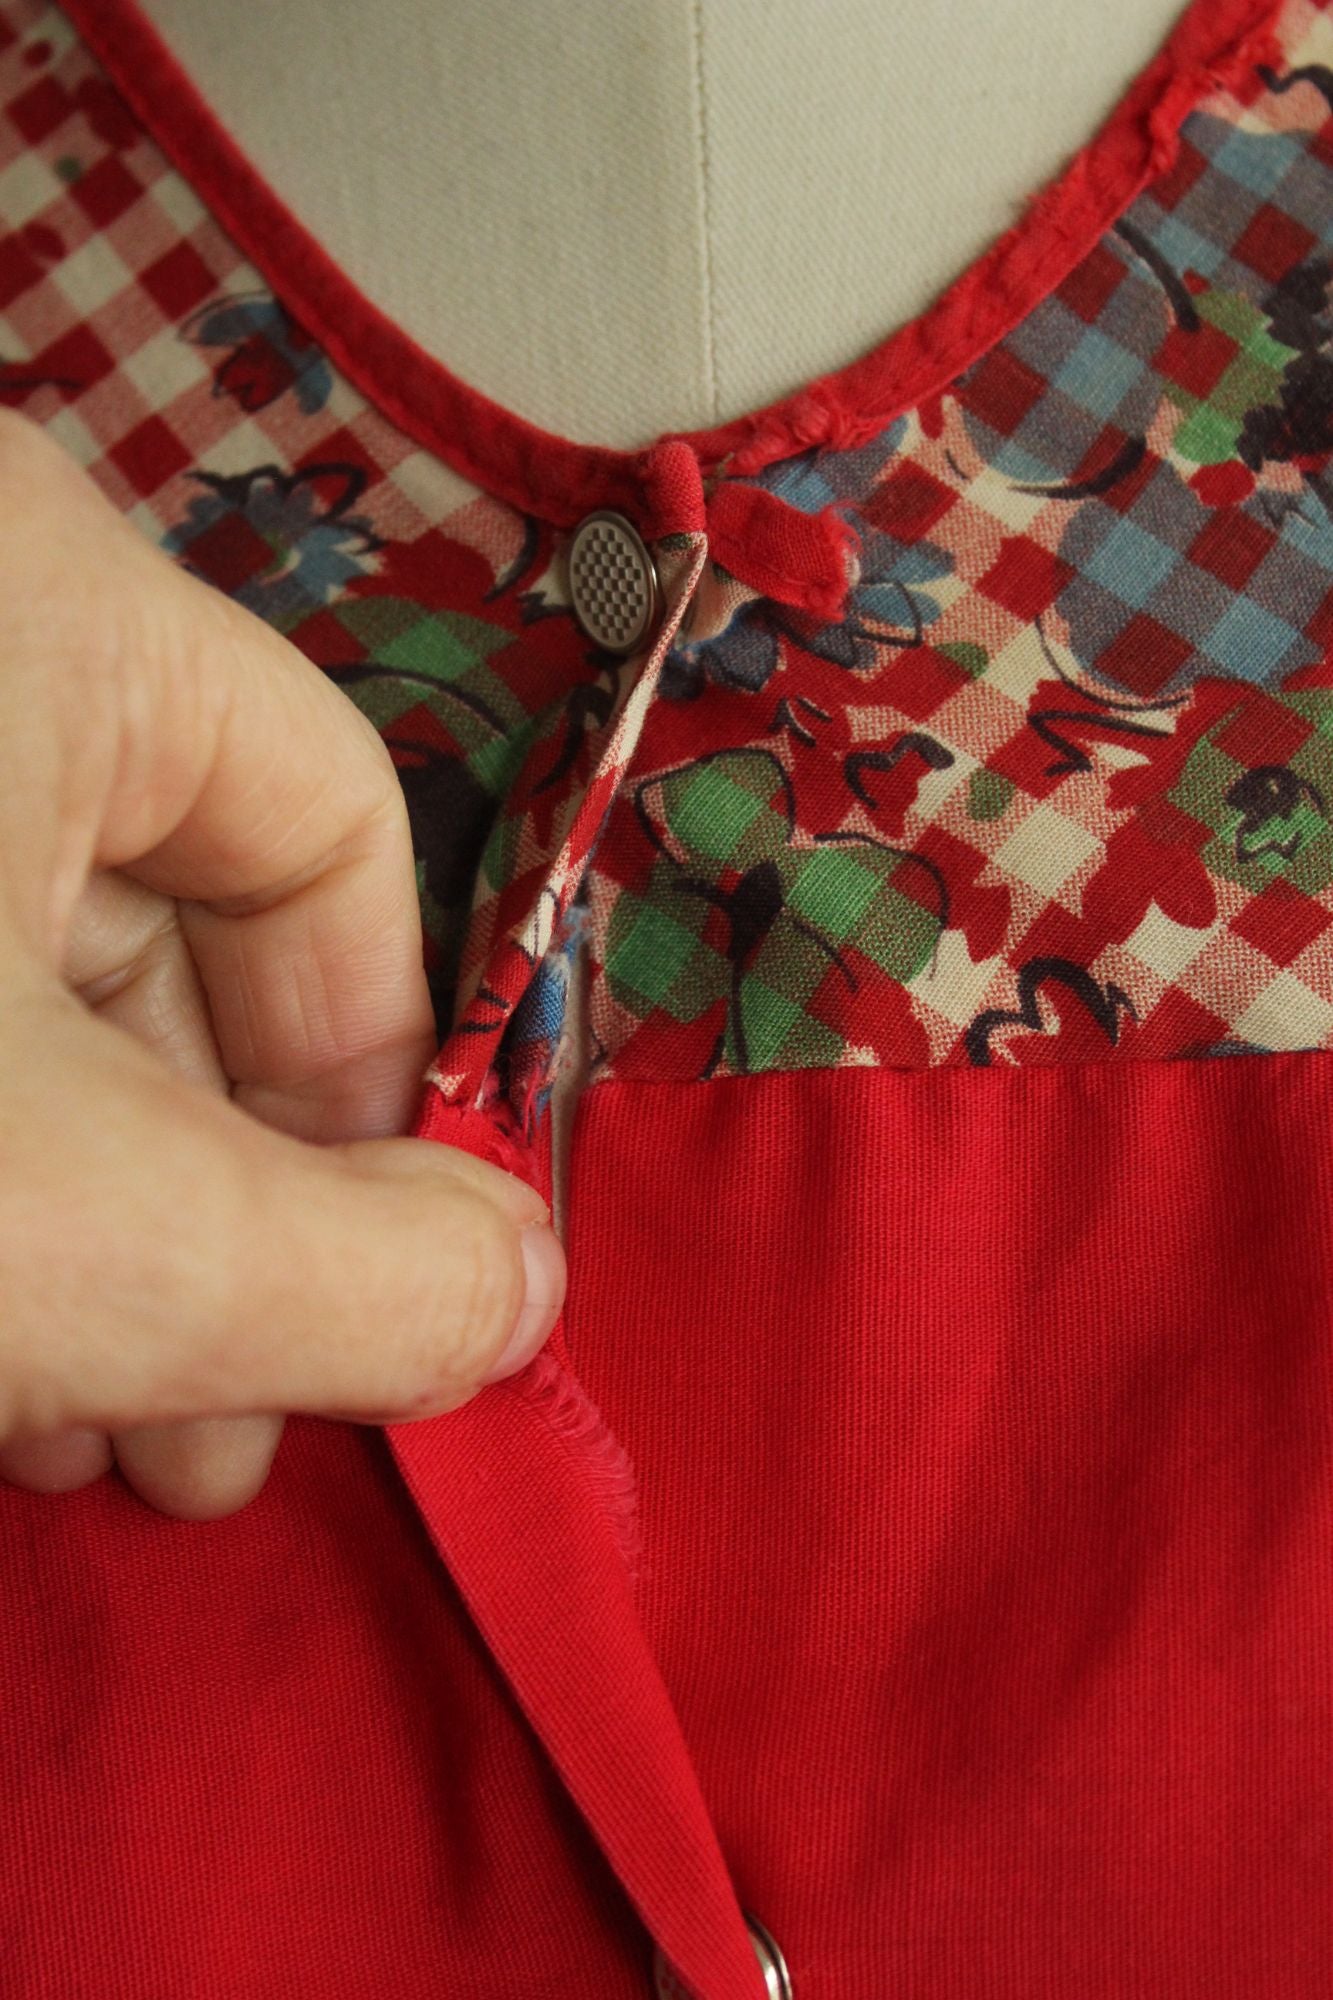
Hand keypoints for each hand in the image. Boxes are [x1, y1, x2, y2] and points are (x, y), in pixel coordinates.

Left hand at [0, 411, 565, 1520]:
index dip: (380, 1073)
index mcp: (42, 588)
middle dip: (220, 1210)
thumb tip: (522, 1296)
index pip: (330, 821)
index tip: (366, 1278)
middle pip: (175, 929)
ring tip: (99, 1438)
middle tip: (220, 1427)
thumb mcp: (78, 1224)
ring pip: (24, 980)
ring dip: (98, 1226)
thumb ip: (353, 1273)